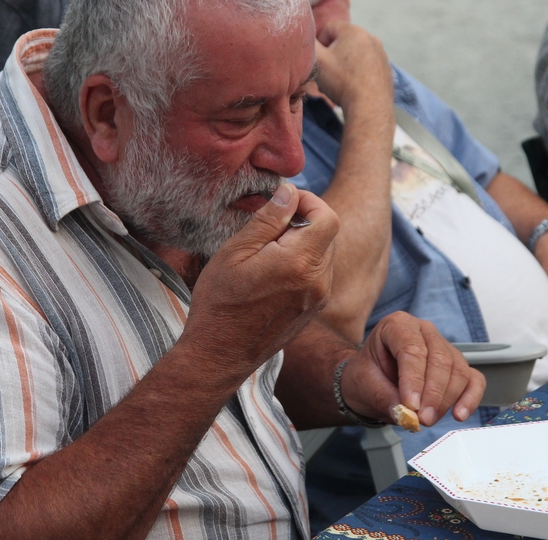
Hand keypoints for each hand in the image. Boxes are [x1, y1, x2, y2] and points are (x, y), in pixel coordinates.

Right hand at [181, 183, 339, 378]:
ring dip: (302, 243)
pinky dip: (301, 263)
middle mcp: (317, 282)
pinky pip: (317, 274)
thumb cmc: (220, 303)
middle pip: (327, 234)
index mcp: (300, 263)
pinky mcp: (313, 310)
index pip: (328, 217)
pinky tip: (272, 271)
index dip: (310, 202)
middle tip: (268, 226)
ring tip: (266, 251)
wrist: (219, 355)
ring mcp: (318, 299)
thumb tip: (289, 192)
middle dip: (303, 221)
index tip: (284, 202)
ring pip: (323, 254)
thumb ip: (268, 219)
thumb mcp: (235, 252)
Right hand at [314, 20, 392, 116]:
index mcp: (354, 31)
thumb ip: (308, 45)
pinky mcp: (386, 68)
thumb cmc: (342, 83)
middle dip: (333, 53)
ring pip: (356, 53)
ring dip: (346, 63)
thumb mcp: (318, 61)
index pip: (329, 27)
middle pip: (343, 40)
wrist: (369, 107)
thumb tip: (304, 37)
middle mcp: (371, 38)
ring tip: (341, 81)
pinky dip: (359, 72)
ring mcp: (381, 53)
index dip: (319, 42)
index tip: (319, 59)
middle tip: (328, 72)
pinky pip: (367, 64)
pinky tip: (354, 86)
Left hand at [338, 312, 485, 426]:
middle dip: (433, 393)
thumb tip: (406, 414)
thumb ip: (384, 397)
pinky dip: (470, 399)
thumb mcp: (363, 384)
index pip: (412, 349)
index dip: (414, 379)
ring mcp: (444, 347)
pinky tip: (459, 414)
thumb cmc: (366, 375)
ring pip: (458, 371)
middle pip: (440, 359)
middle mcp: (424, 331)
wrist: (370, 381)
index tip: (411, 404)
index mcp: (397, 325)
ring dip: (446, 400)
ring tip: (428, 419)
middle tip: (422, 418)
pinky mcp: (458, 366)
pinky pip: (474, 380)